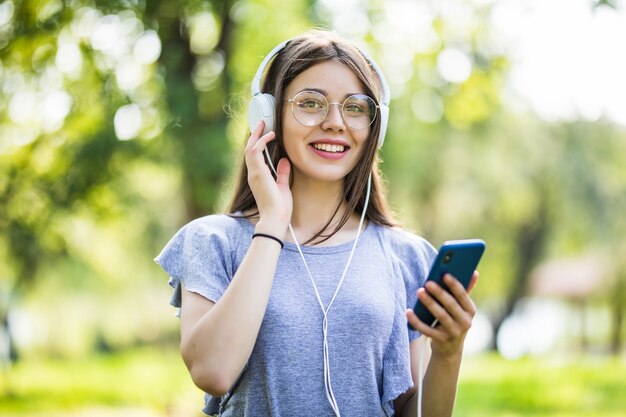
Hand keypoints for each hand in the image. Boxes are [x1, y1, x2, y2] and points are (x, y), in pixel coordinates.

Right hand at [245, 121, 291, 236]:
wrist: (275, 219)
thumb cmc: (279, 207)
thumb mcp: (283, 186)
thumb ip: (282, 173)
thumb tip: (284, 161)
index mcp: (258, 178)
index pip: (254, 157)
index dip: (257, 144)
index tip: (264, 133)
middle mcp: (253, 174)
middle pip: (249, 150)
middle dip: (254, 136)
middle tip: (260, 123)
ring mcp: (254, 173)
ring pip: (250, 149)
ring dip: (256, 135)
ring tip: (262, 124)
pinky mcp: (258, 173)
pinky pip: (255, 152)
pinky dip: (262, 141)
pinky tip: (270, 135)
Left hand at [406, 272, 478, 357]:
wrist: (450, 348)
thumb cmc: (453, 319)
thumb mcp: (461, 308)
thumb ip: (465, 290)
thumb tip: (474, 272)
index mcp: (470, 311)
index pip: (463, 296)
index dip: (454, 285)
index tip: (444, 274)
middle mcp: (465, 322)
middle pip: (451, 305)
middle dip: (439, 293)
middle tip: (427, 283)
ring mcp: (454, 332)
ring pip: (440, 316)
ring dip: (429, 303)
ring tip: (419, 292)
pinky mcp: (441, 340)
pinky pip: (427, 329)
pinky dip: (416, 321)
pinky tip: (408, 311)